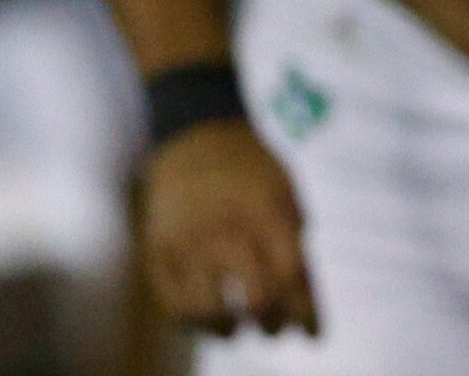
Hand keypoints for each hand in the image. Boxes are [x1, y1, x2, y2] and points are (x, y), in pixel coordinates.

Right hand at [138, 121, 319, 336]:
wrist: (196, 134)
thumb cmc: (252, 173)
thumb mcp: (286, 194)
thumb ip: (295, 248)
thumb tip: (305, 318)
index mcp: (267, 210)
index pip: (291, 276)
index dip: (305, 313)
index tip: (310, 334)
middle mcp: (227, 227)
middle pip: (256, 299)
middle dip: (270, 325)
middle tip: (272, 327)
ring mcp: (188, 240)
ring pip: (209, 312)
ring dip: (227, 330)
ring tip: (235, 325)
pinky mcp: (157, 250)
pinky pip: (173, 306)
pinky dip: (193, 323)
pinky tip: (207, 319)